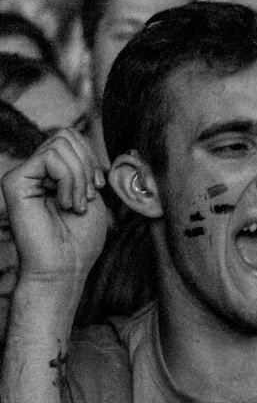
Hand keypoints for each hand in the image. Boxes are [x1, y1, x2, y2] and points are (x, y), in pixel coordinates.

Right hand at [3, 130, 108, 286]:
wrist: (66, 267)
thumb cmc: (80, 238)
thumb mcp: (91, 192)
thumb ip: (84, 163)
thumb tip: (81, 135)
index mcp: (51, 172)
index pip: (72, 137)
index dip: (91, 158)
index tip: (96, 189)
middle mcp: (33, 170)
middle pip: (66, 135)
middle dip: (87, 164)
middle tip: (87, 196)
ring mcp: (23, 175)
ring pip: (60, 144)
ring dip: (80, 176)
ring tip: (76, 204)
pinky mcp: (14, 181)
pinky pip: (50, 157)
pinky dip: (69, 179)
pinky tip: (65, 203)